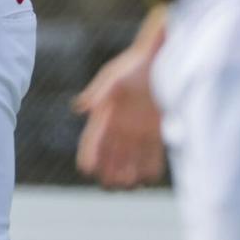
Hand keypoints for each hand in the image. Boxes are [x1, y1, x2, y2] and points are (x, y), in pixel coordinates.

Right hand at [73, 46, 165, 188]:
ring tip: (129, 183)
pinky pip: (151, 159)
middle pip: (108, 157)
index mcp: (104, 113)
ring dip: (127, 176)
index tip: (87, 169)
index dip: (87, 155)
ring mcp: (138, 130)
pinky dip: (148, 170)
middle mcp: (119, 125)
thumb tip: (78, 108)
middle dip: (108, 172)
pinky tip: (148, 176)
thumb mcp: (114, 75)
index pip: (91, 139)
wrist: (161, 57)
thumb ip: (97, 91)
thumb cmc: (134, 63)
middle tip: (111, 182)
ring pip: (128, 162)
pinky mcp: (156, 132)